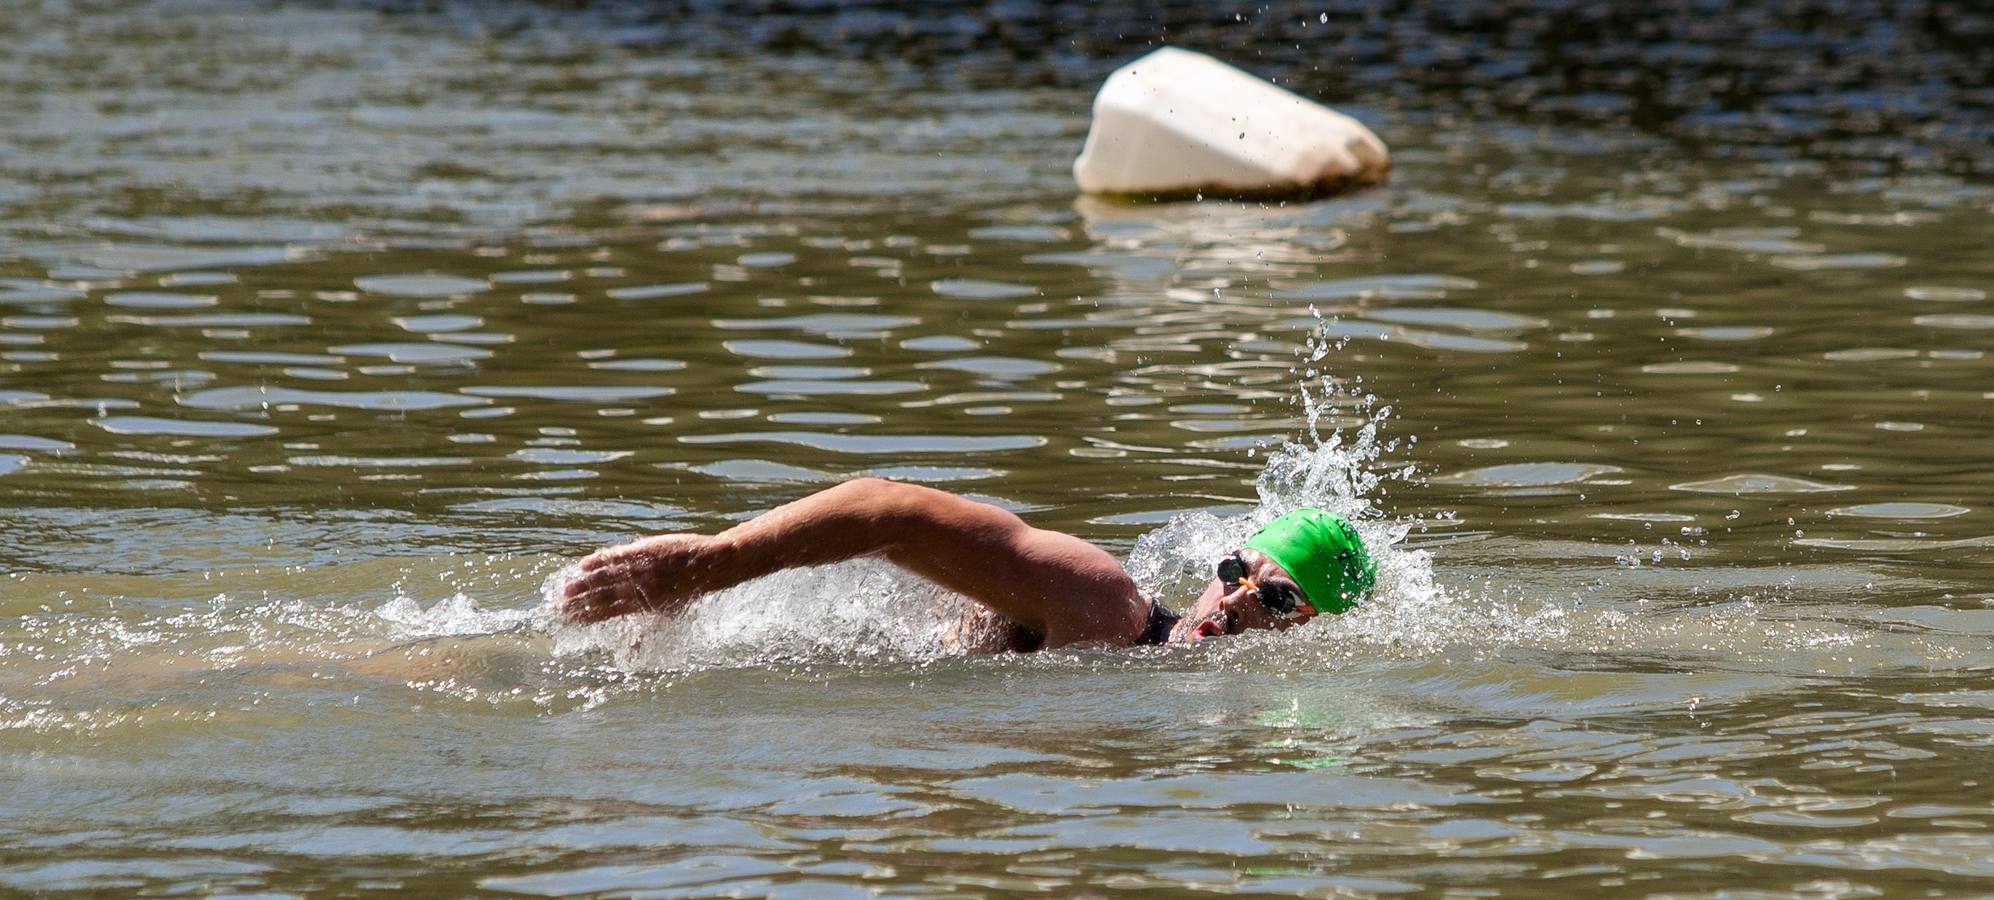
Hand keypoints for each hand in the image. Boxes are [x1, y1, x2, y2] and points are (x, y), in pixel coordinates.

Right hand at [559, 534, 712, 624]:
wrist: (711, 565)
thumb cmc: (689, 594)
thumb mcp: (670, 618)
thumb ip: (645, 635)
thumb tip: (629, 656)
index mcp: (643, 606)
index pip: (607, 613)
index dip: (586, 617)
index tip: (567, 620)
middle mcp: (640, 589)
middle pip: (602, 597)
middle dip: (579, 603)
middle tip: (557, 607)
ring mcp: (642, 569)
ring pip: (607, 578)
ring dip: (584, 584)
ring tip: (565, 589)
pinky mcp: (646, 550)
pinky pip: (620, 556)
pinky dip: (602, 559)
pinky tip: (584, 564)